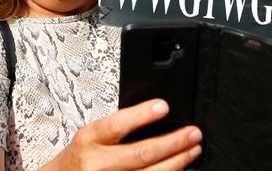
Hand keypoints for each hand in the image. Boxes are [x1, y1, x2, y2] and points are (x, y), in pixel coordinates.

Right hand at [42, 99, 201, 170]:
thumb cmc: (79, 158)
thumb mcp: (90, 136)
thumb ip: (116, 129)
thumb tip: (153, 117)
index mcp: (89, 140)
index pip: (117, 124)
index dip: (142, 115)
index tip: (163, 107)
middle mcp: (98, 163)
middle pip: (143, 153)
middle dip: (174, 142)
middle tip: (192, 133)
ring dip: (177, 161)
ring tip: (192, 150)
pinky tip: (177, 168)